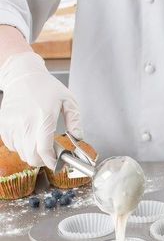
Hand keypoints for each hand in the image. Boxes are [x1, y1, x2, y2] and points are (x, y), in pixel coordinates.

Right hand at [0, 52, 81, 168]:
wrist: (22, 76)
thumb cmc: (47, 88)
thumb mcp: (69, 101)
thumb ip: (75, 121)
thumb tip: (78, 138)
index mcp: (44, 117)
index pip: (44, 149)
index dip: (51, 161)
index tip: (58, 164)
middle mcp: (25, 123)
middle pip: (31, 156)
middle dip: (43, 160)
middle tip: (51, 154)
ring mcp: (12, 124)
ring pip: (22, 153)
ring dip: (33, 153)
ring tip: (41, 143)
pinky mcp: (4, 125)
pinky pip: (12, 146)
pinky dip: (21, 147)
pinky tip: (29, 137)